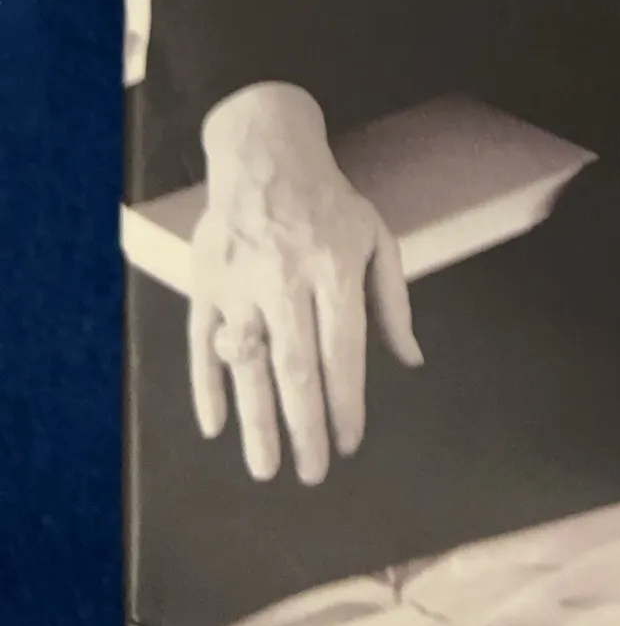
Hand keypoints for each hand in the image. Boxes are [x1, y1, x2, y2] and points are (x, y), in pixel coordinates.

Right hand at [188, 82, 423, 483]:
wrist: (263, 151)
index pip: (341, 352)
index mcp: (333, 269)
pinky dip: (207, 386)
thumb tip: (411, 360)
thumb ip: (392, 302)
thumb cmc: (328, 201)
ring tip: (264, 469)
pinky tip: (216, 425)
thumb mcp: (376, 237)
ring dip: (256, 422)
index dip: (346, 404)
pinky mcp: (205, 281)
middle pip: (295, 368)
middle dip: (305, 428)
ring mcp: (239, 281)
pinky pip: (201, 343)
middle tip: (313, 474)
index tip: (350, 443)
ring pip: (248, 365)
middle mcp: (285, 279)